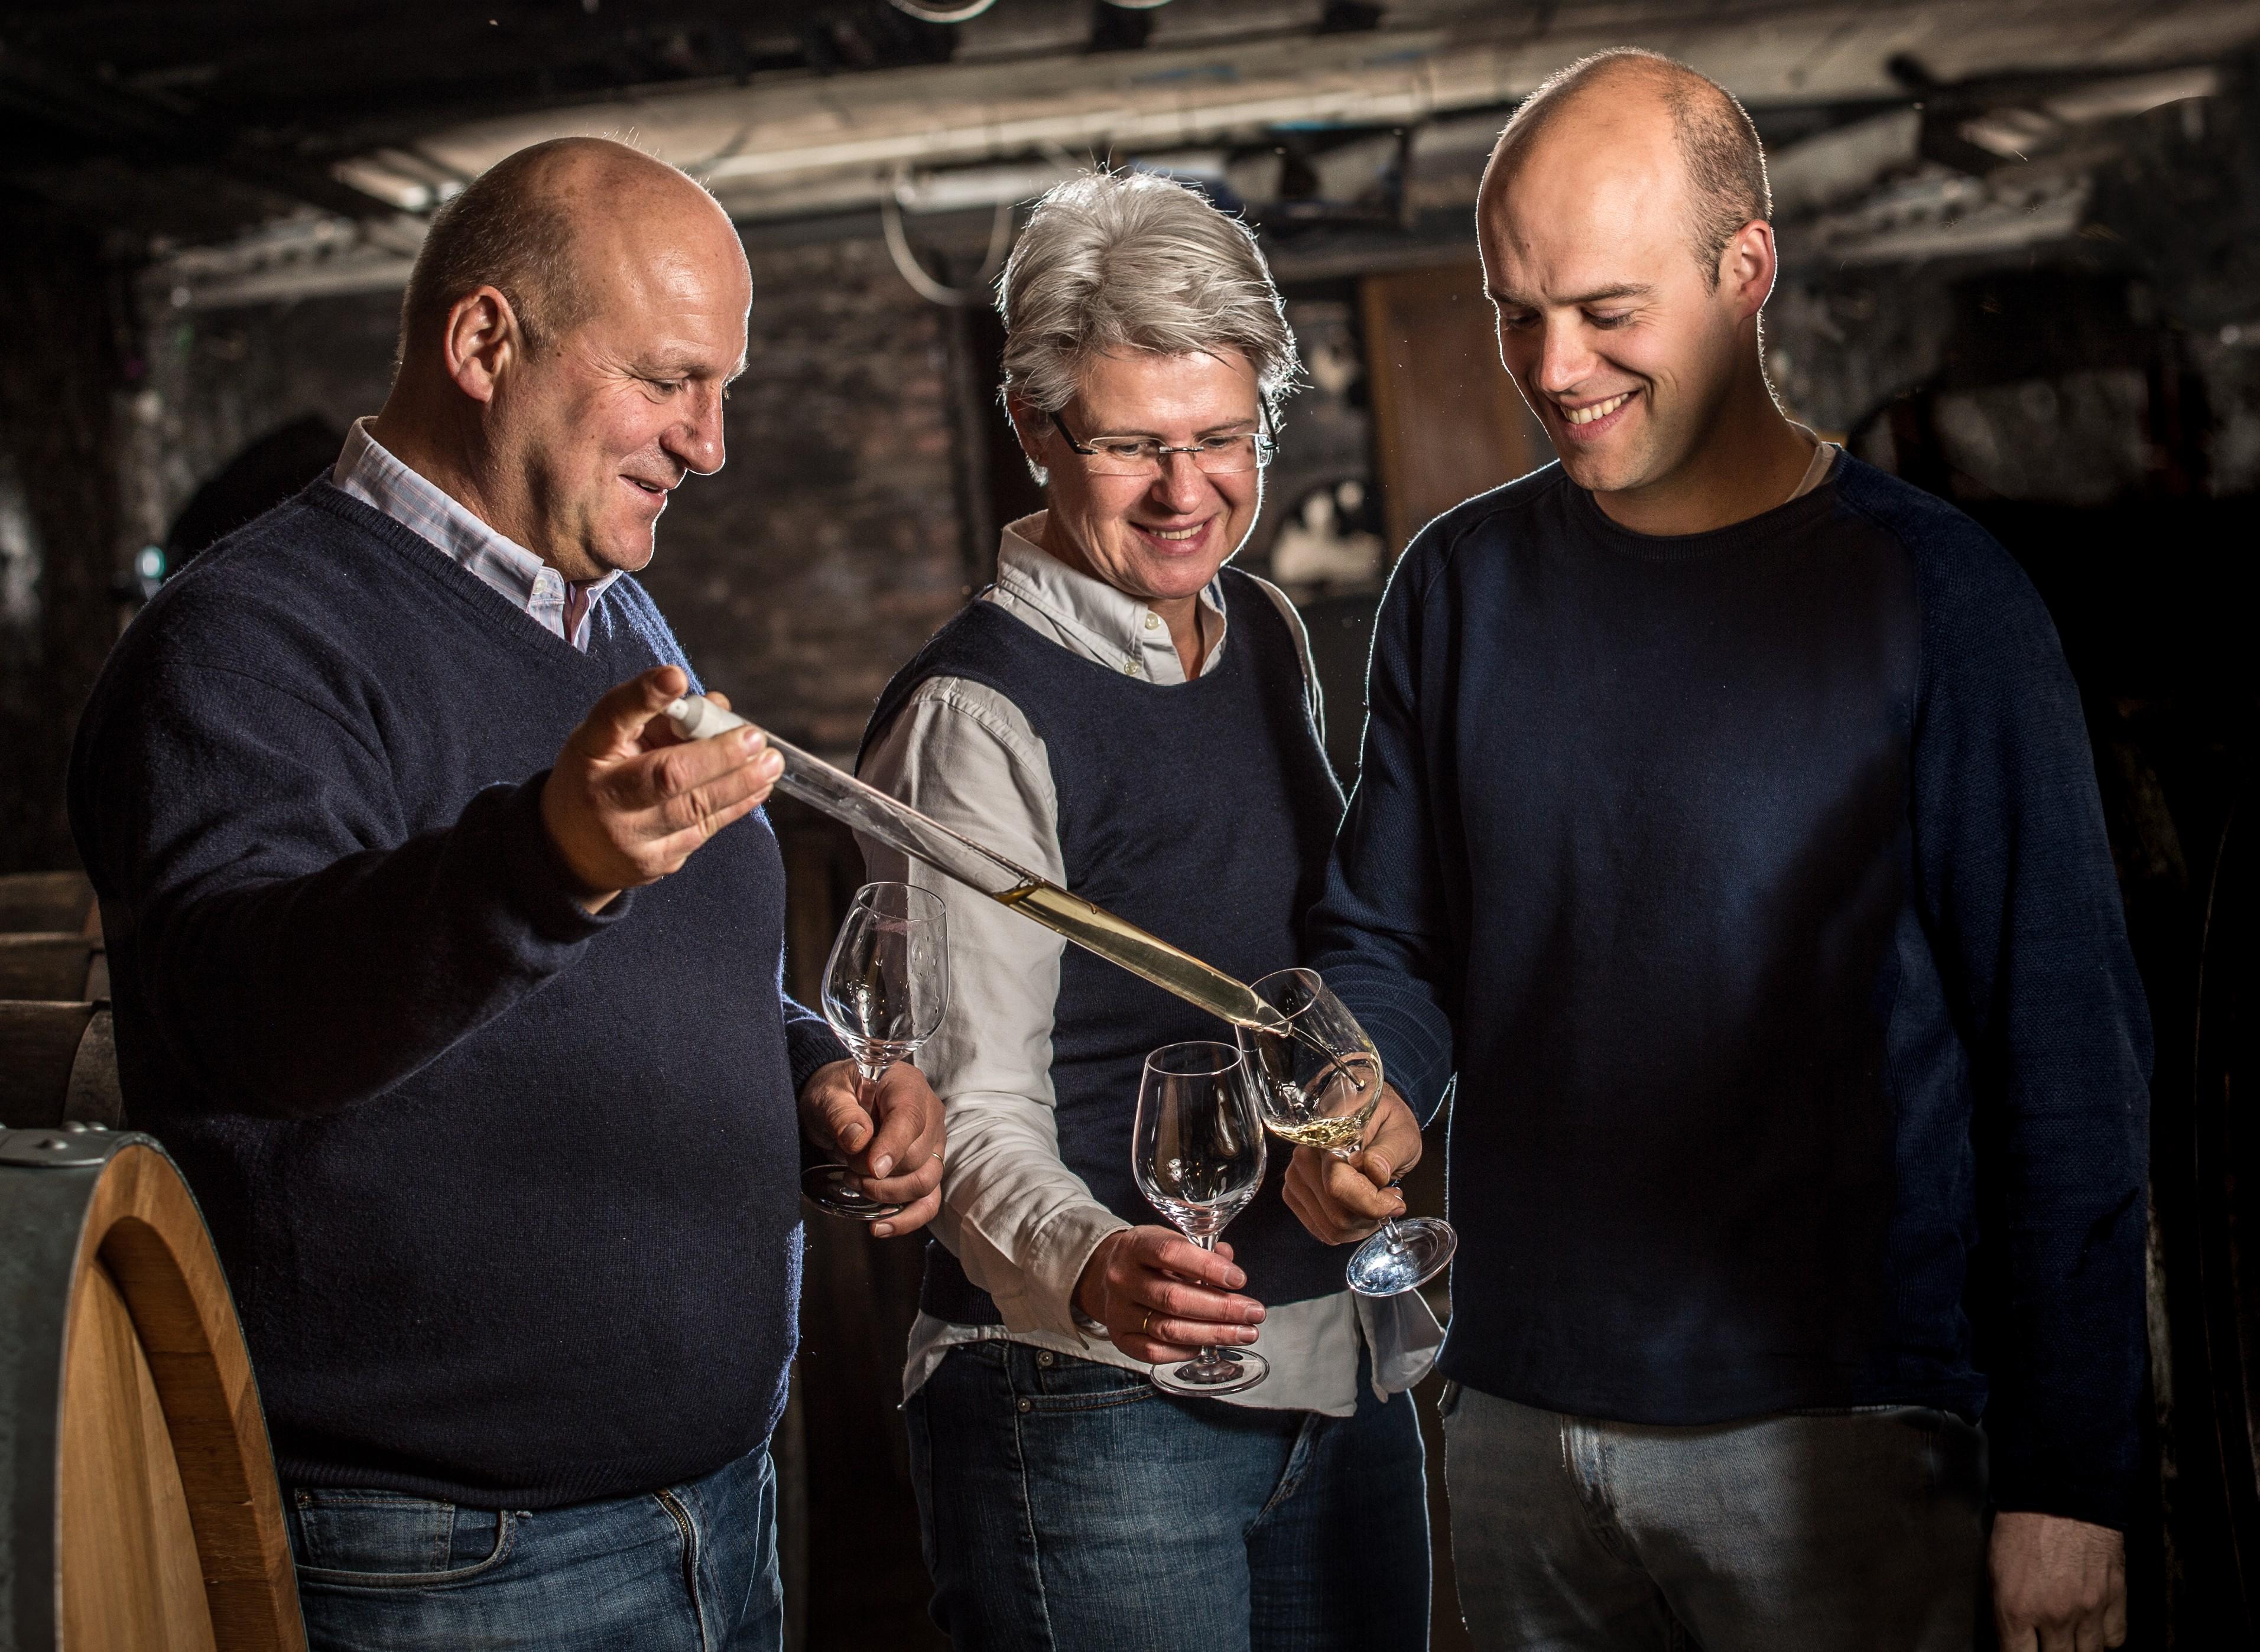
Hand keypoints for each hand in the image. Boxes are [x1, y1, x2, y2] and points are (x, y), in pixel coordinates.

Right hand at [539, 668, 782, 912]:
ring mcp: (630, 836)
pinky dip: (737, 804)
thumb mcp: (611, 740)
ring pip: (694, 809)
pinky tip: (760, 786)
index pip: (613, 717)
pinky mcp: (656, 862)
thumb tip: (719, 706)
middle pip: (665, 775)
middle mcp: (604, 795)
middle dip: (717, 755)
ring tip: (771, 762)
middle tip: (754, 737)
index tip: (675, 678)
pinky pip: (704, 829)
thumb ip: (659, 718)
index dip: (644, 696)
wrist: (571, 851)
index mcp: (589, 751)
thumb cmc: (601, 777)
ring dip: (740, 783)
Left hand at [798, 1059, 943, 1237]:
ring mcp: (932, 1144)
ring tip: (856, 1184)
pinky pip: (928, 1202)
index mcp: (906, 1087)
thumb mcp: (827, 1095)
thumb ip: (841, 1114)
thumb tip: (858, 1141)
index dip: (892, 1147)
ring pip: (926, 1182)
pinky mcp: (925, 1169)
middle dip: (876, 1172)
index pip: (910, 1120)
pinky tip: (880, 1227)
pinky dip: (906, 1218)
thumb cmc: (835, 1091)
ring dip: (888, 1194)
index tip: (870, 1168)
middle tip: (847, 1164)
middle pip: (917, 1157)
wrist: (839, 1099)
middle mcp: (929, 1115)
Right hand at [1074, 1226, 1265, 1362]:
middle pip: (1174, 1298)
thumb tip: (1229, 1260)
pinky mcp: (1119, 1337)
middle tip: (1255, 1313)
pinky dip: (1185, 1350)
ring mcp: (1118, 1310)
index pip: (1171, 1253)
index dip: (1208, 1267)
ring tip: (1245, 1333)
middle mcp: (1122, 1278)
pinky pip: (1154, 1352)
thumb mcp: (1172, 1240)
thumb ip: (1202, 1250)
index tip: (1240, 1279)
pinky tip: (1208, 1345)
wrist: (1108, 1274)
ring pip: (1168, 1329)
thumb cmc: (1151, 1257)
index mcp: (1136, 1245)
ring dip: (1213, 1334)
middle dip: (1222, 1308)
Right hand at [1282, 1084, 1419, 1243]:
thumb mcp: (1401, 1133)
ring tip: (1375, 1198)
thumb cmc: (1386, 1124)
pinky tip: (1359, 1206)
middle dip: (1370, 1215)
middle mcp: (1304, 1154)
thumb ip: (1389, 1152)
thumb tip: (1375, 1170)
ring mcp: (1296, 1175)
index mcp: (1328, 1133)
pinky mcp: (1294, 1192)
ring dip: (1360, 1223)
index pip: (1338, 1184)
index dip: (1372, 1203)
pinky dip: (1346, 1228)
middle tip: (1389, 1196)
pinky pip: (1322, 1229)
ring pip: (1329, 1226)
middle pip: (1335, 1213)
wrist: (1369, 1119)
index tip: (1395, 1201)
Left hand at [1990, 1512, 2125, 1651]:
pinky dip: (2104, 1638)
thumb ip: (2007, 1611)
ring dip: (2077, 1648)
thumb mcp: (1996, 1568)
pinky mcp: (2115, 1598)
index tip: (2020, 1651)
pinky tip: (2093, 1628)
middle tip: (2046, 1642)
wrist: (2062, 1490)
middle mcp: (2054, 1616)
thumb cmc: (2022, 1522)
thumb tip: (2014, 1636)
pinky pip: (2115, 1639)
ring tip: (2068, 1638)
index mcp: (2016, 1608)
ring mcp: (2088, 1610)